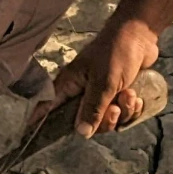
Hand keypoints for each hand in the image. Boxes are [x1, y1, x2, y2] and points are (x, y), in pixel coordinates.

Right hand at [34, 0, 172, 139]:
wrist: (141, 34)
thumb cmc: (116, 51)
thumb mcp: (104, 82)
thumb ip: (93, 108)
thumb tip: (81, 133)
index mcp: (70, 85)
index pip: (48, 107)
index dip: (40, 122)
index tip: (32, 138)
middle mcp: (82, 92)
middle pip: (86, 123)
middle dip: (105, 120)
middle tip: (115, 107)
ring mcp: (101, 94)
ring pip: (107, 120)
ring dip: (123, 112)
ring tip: (130, 95)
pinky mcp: (118, 94)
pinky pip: (122, 114)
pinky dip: (131, 108)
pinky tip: (137, 96)